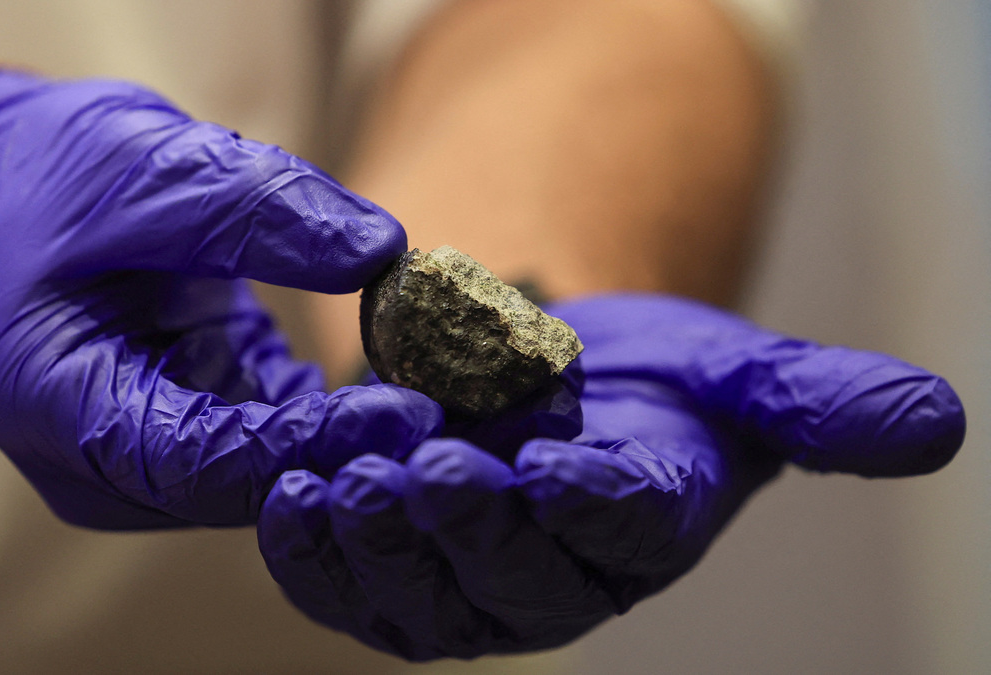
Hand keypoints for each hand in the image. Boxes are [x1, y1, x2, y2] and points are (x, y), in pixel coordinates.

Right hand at [0, 70, 442, 528]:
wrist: (1, 192)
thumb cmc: (50, 180)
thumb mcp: (150, 168)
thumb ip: (261, 211)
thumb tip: (383, 253)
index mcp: (62, 408)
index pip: (199, 464)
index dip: (308, 448)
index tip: (404, 414)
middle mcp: (98, 461)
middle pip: (241, 489)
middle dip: (345, 456)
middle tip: (454, 413)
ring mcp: (142, 458)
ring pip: (264, 478)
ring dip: (348, 443)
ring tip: (447, 398)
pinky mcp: (185, 431)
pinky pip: (268, 444)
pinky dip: (329, 420)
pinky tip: (400, 385)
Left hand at [257, 294, 964, 659]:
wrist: (540, 374)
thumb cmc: (641, 377)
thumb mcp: (729, 371)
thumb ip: (817, 401)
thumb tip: (942, 425)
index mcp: (641, 527)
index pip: (623, 527)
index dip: (589, 501)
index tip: (552, 465)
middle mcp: (555, 577)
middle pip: (509, 575)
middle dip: (466, 525)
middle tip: (427, 467)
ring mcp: (465, 587)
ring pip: (419, 591)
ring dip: (377, 540)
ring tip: (341, 481)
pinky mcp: (390, 577)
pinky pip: (347, 584)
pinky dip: (314, 553)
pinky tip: (288, 505)